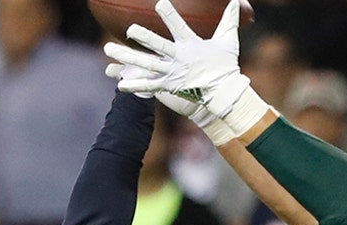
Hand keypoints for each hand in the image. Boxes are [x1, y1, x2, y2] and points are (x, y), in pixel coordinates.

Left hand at [107, 0, 258, 129]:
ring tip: (109, 48)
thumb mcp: (228, 40)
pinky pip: (149, 86)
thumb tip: (237, 1)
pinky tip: (119, 83)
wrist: (224, 94)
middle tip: (130, 29)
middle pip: (159, 46)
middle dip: (145, 37)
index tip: (160, 3)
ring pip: (146, 64)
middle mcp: (179, 59)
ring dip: (127, 57)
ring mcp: (172, 74)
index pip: (178, 26)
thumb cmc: (226, 66)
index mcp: (191, 45)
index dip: (170, 14)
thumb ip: (229, 20)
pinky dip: (135, 85)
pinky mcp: (169, 86)